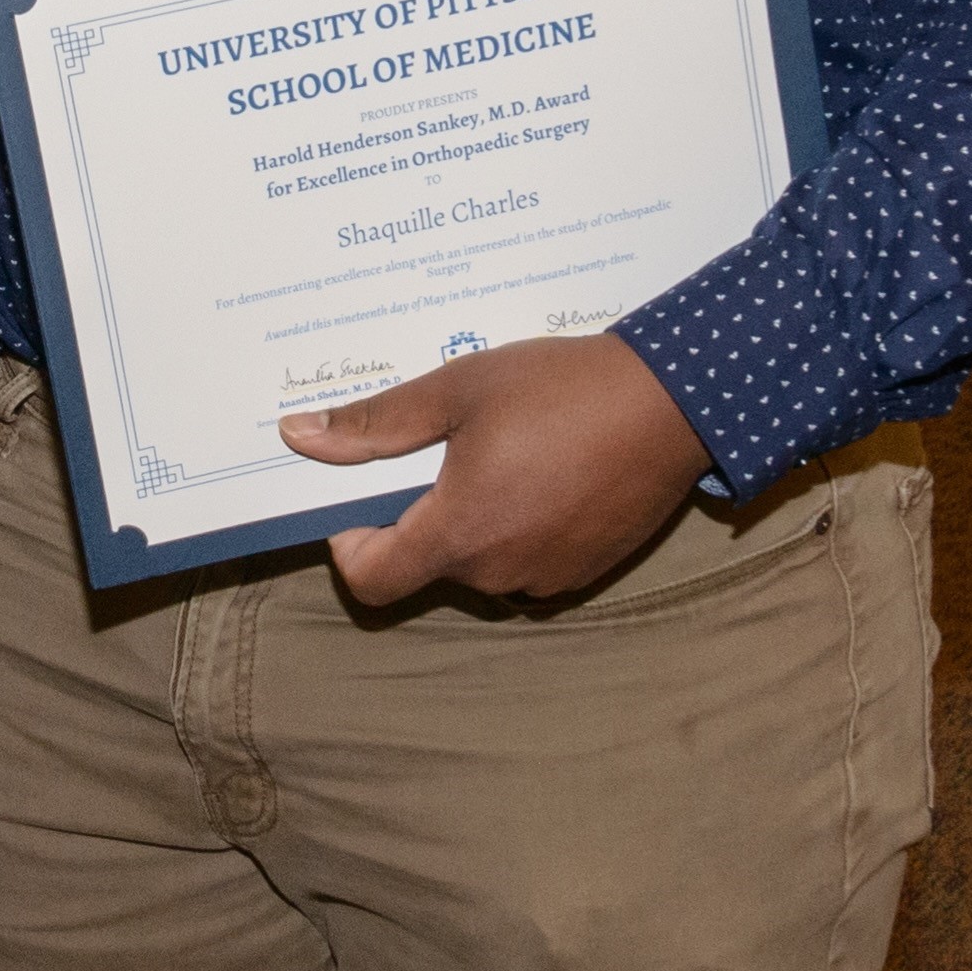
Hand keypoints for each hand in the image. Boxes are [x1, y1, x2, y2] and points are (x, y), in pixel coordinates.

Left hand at [281, 333, 714, 605]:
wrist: (673, 401)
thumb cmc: (560, 389)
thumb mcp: (457, 391)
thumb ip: (375, 424)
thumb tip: (298, 436)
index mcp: (459, 532)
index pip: (371, 581)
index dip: (350, 544)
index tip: (358, 500)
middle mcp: (499, 572)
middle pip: (426, 565)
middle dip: (419, 514)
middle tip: (442, 446)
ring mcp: (548, 576)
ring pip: (478, 562)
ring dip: (473, 520)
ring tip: (501, 450)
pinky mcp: (586, 570)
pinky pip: (527, 559)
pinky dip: (518, 525)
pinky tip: (541, 469)